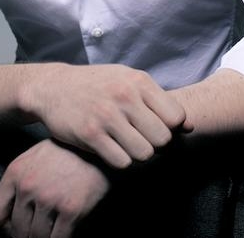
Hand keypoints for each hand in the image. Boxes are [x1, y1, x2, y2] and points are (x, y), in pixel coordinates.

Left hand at [0, 139, 110, 237]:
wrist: (96, 147)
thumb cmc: (65, 152)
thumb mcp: (32, 158)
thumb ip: (16, 183)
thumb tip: (9, 213)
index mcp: (15, 173)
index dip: (3, 226)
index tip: (13, 226)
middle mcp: (28, 186)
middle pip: (16, 229)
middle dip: (24, 234)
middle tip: (36, 230)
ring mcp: (49, 198)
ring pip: (35, 236)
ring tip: (50, 231)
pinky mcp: (70, 209)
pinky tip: (63, 231)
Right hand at [25, 64, 192, 167]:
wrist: (53, 87)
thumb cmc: (97, 85)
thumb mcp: (128, 81)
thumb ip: (159, 101)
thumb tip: (190, 126)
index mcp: (138, 81)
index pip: (176, 117)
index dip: (171, 129)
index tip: (157, 128)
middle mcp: (124, 96)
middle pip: (163, 139)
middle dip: (155, 144)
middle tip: (141, 140)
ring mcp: (106, 116)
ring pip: (144, 154)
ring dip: (138, 154)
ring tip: (127, 145)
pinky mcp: (90, 134)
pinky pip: (121, 161)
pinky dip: (120, 160)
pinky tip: (111, 149)